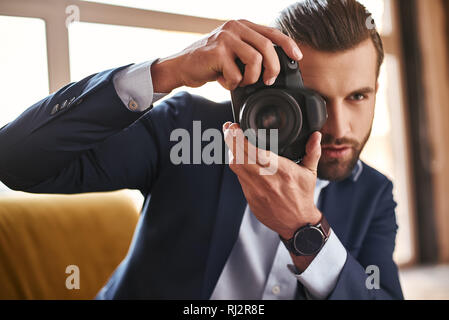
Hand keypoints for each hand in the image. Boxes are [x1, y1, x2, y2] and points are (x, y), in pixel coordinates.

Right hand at [151, 19, 302, 92]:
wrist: (181, 66)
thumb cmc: (209, 62)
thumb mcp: (232, 51)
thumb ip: (250, 50)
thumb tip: (275, 64)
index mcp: (242, 25)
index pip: (272, 32)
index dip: (288, 45)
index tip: (297, 58)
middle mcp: (235, 27)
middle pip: (267, 47)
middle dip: (273, 69)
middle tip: (267, 81)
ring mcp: (225, 38)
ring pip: (255, 61)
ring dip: (250, 79)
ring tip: (240, 81)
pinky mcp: (217, 52)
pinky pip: (236, 75)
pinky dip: (232, 84)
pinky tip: (223, 81)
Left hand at [222, 122, 322, 239]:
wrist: (297, 223)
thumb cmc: (303, 196)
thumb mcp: (310, 173)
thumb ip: (313, 151)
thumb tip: (316, 135)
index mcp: (280, 170)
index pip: (253, 150)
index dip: (240, 138)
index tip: (235, 126)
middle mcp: (265, 179)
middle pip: (238, 156)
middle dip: (230, 140)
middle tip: (228, 128)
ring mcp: (255, 189)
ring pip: (235, 167)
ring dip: (231, 152)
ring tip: (231, 140)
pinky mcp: (250, 197)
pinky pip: (239, 178)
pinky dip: (238, 166)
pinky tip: (238, 157)